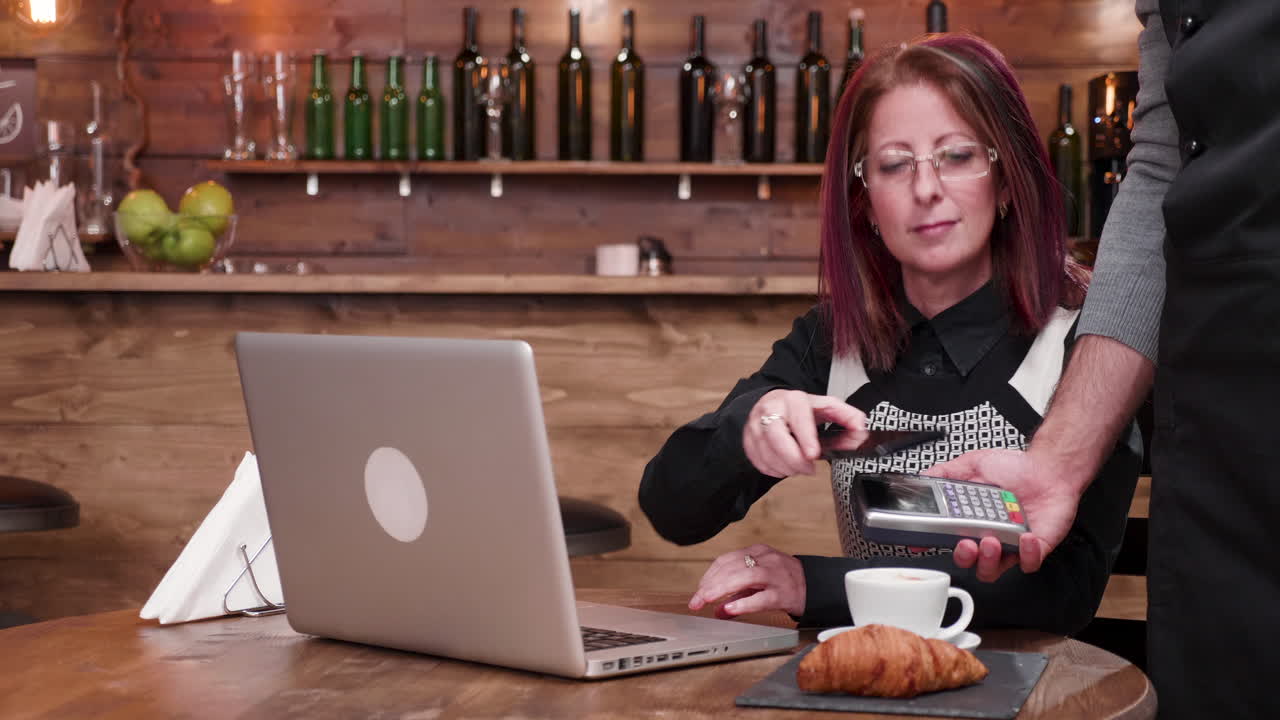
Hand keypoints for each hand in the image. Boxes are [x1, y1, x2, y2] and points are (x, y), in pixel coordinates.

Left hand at [688, 544, 806, 617]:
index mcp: (757, 552)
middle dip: (710, 585)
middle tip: (696, 600)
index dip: (708, 576)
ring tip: (707, 601)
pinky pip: (761, 598)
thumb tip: (716, 610)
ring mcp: (775, 575)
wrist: (815, 587)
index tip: (698, 592)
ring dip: (721, 589)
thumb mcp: (758, 583)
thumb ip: (737, 595)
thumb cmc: (784, 582)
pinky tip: (730, 609)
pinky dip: (743, 603)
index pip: (725, 560)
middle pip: (731, 567)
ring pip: (744, 577)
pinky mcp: (784, 593)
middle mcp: (765, 560)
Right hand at [745, 390, 867, 477]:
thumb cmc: (801, 410)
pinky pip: (759, 462)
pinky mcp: (747, 440)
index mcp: (793, 399)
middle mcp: (770, 409)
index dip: (805, 437)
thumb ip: (847, 417)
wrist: (771, 405)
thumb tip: (862, 429)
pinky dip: (774, 470)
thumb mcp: (826, 408)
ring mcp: (755, 425)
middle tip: (808, 468)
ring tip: (799, 467)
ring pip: (766, 454)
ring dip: (786, 468)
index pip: (798, 417)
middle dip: (794, 460)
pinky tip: (785, 465)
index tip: (813, 454)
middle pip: (775, 438)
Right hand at [924, 448, 1082, 582]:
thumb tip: (922, 479)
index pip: (947, 538)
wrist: (1049, 467)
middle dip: (963, 556)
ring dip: (988, 561)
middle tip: (966, 543)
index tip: (923, 542)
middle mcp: (987, 534)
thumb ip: (945, 472)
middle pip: (967, 560)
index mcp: (970, 519)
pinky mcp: (1034, 548)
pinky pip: (1028, 563)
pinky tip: (1025, 538)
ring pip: (993, 569)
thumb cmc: (1016, 468)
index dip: (933, 543)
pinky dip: (1026, 554)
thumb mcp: (973, 463)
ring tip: (991, 541)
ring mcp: (1009, 543)